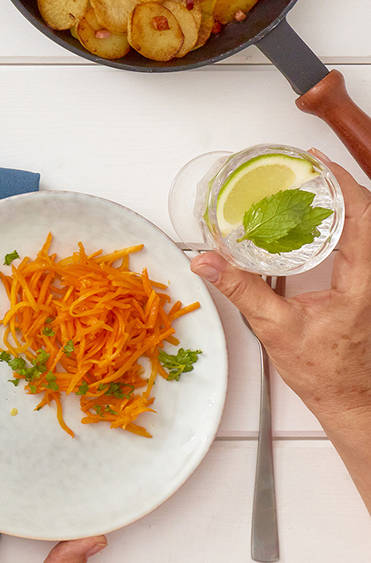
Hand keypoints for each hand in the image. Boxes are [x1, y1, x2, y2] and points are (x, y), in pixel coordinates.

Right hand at [193, 152, 370, 424]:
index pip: (362, 217)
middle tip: (308, 165)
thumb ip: (241, 290)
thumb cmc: (324, 371)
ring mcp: (369, 281)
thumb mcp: (276, 328)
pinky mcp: (363, 287)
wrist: (349, 398)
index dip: (343, 184)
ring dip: (342, 201)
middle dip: (340, 183)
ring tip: (310, 184)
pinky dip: (341, 222)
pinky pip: (359, 242)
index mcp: (361, 281)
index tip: (318, 163)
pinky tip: (316, 219)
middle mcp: (370, 276)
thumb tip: (207, 261)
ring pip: (365, 228)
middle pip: (367, 215)